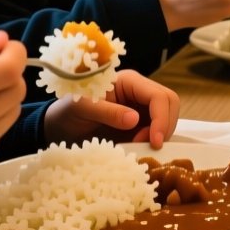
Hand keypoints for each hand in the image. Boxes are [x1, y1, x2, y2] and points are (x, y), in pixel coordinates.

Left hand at [43, 70, 179, 148]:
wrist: (59, 126)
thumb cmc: (68, 112)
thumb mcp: (83, 109)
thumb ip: (108, 112)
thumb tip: (135, 119)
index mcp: (128, 81)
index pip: (158, 96)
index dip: (162, 118)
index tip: (155, 141)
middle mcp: (139, 91)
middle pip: (170, 103)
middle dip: (165, 126)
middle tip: (148, 146)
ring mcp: (142, 107)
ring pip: (168, 117)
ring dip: (160, 134)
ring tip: (138, 146)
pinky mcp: (141, 122)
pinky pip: (158, 129)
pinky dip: (153, 141)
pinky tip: (138, 148)